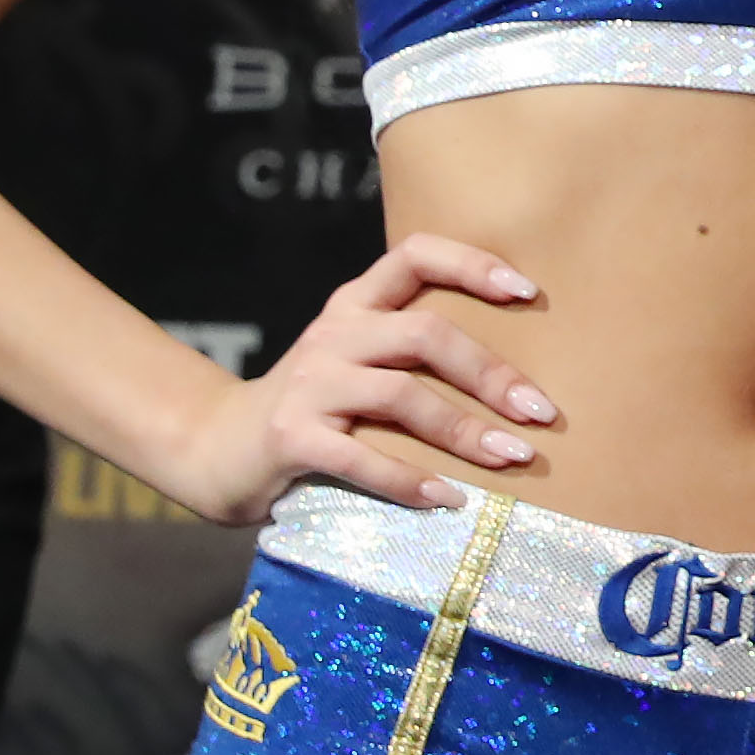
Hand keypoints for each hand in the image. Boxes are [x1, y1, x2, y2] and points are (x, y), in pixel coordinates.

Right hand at [159, 234, 556, 526]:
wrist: (213, 449)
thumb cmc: (313, 407)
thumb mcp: (357, 362)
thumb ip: (410, 352)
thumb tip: (519, 378)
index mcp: (355, 306)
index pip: (415, 255)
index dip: (473, 264)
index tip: (529, 292)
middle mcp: (334, 335)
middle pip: (425, 334)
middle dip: (491, 373)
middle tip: (542, 412)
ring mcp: (309, 385)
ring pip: (402, 395)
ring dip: (465, 430)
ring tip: (513, 457)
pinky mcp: (290, 437)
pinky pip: (362, 458)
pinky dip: (411, 480)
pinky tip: (450, 499)